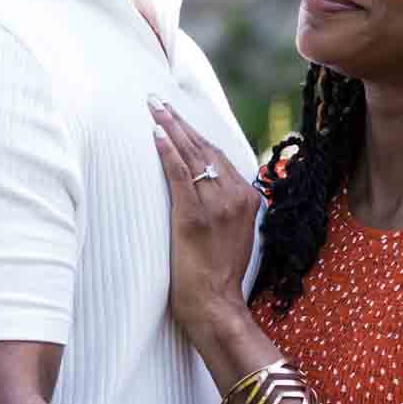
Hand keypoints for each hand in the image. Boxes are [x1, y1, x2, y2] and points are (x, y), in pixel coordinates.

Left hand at [149, 98, 260, 330]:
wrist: (216, 304)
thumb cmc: (220, 275)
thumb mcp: (235, 234)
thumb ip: (227, 207)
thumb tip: (209, 187)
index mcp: (249, 198)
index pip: (220, 155)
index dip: (198, 133)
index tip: (180, 115)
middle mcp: (236, 196)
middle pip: (205, 148)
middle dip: (181, 122)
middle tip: (159, 99)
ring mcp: (217, 205)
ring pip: (192, 155)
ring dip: (170, 127)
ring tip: (153, 107)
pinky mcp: (194, 215)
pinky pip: (179, 174)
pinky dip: (167, 151)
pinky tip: (156, 134)